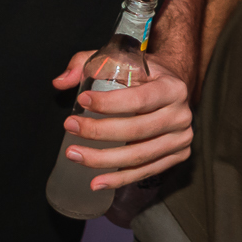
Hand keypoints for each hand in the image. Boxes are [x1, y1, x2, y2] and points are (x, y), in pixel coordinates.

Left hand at [50, 50, 193, 190]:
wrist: (172, 88)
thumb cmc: (142, 75)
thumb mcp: (118, 59)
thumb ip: (86, 63)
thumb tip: (59, 83)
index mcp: (172, 87)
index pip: (139, 99)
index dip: (109, 103)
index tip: (82, 101)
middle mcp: (182, 114)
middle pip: (137, 130)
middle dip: (98, 131)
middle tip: (69, 128)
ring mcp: (181, 138)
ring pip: (139, 156)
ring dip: (103, 159)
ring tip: (75, 155)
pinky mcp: (178, 155)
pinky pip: (145, 171)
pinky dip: (120, 179)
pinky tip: (97, 182)